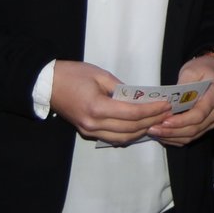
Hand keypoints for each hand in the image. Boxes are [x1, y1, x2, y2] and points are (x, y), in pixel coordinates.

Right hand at [48, 60, 171, 144]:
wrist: (47, 84)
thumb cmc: (72, 75)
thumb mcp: (100, 75)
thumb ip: (121, 88)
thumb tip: (138, 98)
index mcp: (97, 108)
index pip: (132, 114)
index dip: (152, 110)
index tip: (166, 105)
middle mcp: (94, 124)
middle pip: (130, 128)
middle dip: (152, 121)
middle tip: (167, 114)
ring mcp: (89, 131)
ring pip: (123, 138)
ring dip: (142, 131)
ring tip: (157, 121)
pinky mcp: (87, 132)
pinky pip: (112, 138)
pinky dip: (128, 134)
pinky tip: (139, 126)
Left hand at [148, 53, 213, 145]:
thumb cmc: (204, 70)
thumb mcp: (192, 70)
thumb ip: (182, 84)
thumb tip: (171, 99)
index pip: (198, 114)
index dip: (181, 121)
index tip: (165, 121)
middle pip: (193, 129)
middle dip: (171, 131)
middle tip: (153, 128)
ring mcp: (211, 121)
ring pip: (191, 136)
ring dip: (171, 136)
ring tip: (154, 131)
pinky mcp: (204, 126)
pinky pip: (190, 137)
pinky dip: (175, 138)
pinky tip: (162, 134)